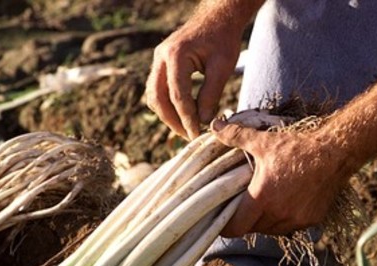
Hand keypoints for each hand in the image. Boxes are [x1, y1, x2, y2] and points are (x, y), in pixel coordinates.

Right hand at [145, 14, 241, 139]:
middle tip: (188, 136)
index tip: (195, 134)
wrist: (218, 18)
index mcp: (176, 55)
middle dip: (172, 120)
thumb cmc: (223, 39)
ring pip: (153, 95)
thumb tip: (203, 121)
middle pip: (158, 97)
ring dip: (166, 114)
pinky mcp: (161, 63)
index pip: (177, 95)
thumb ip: (211, 95)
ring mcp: (158, 59)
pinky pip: (157, 89)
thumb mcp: (222, 68)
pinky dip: (166, 104)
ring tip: (185, 128)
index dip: (186, 118)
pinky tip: (182, 114)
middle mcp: (161, 57)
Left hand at [212, 119, 351, 236]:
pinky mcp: (311, 220)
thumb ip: (236, 136)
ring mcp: (296, 220)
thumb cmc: (298, 147)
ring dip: (265, 221)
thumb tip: (214, 126)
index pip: (236, 228)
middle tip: (242, 206)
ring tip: (263, 203)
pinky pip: (290, 227)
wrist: (336, 152)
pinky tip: (284, 203)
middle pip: (253, 229)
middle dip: (245, 220)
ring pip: (272, 230)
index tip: (222, 218)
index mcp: (262, 198)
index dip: (226, 226)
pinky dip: (284, 219)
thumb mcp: (263, 141)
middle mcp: (279, 215)